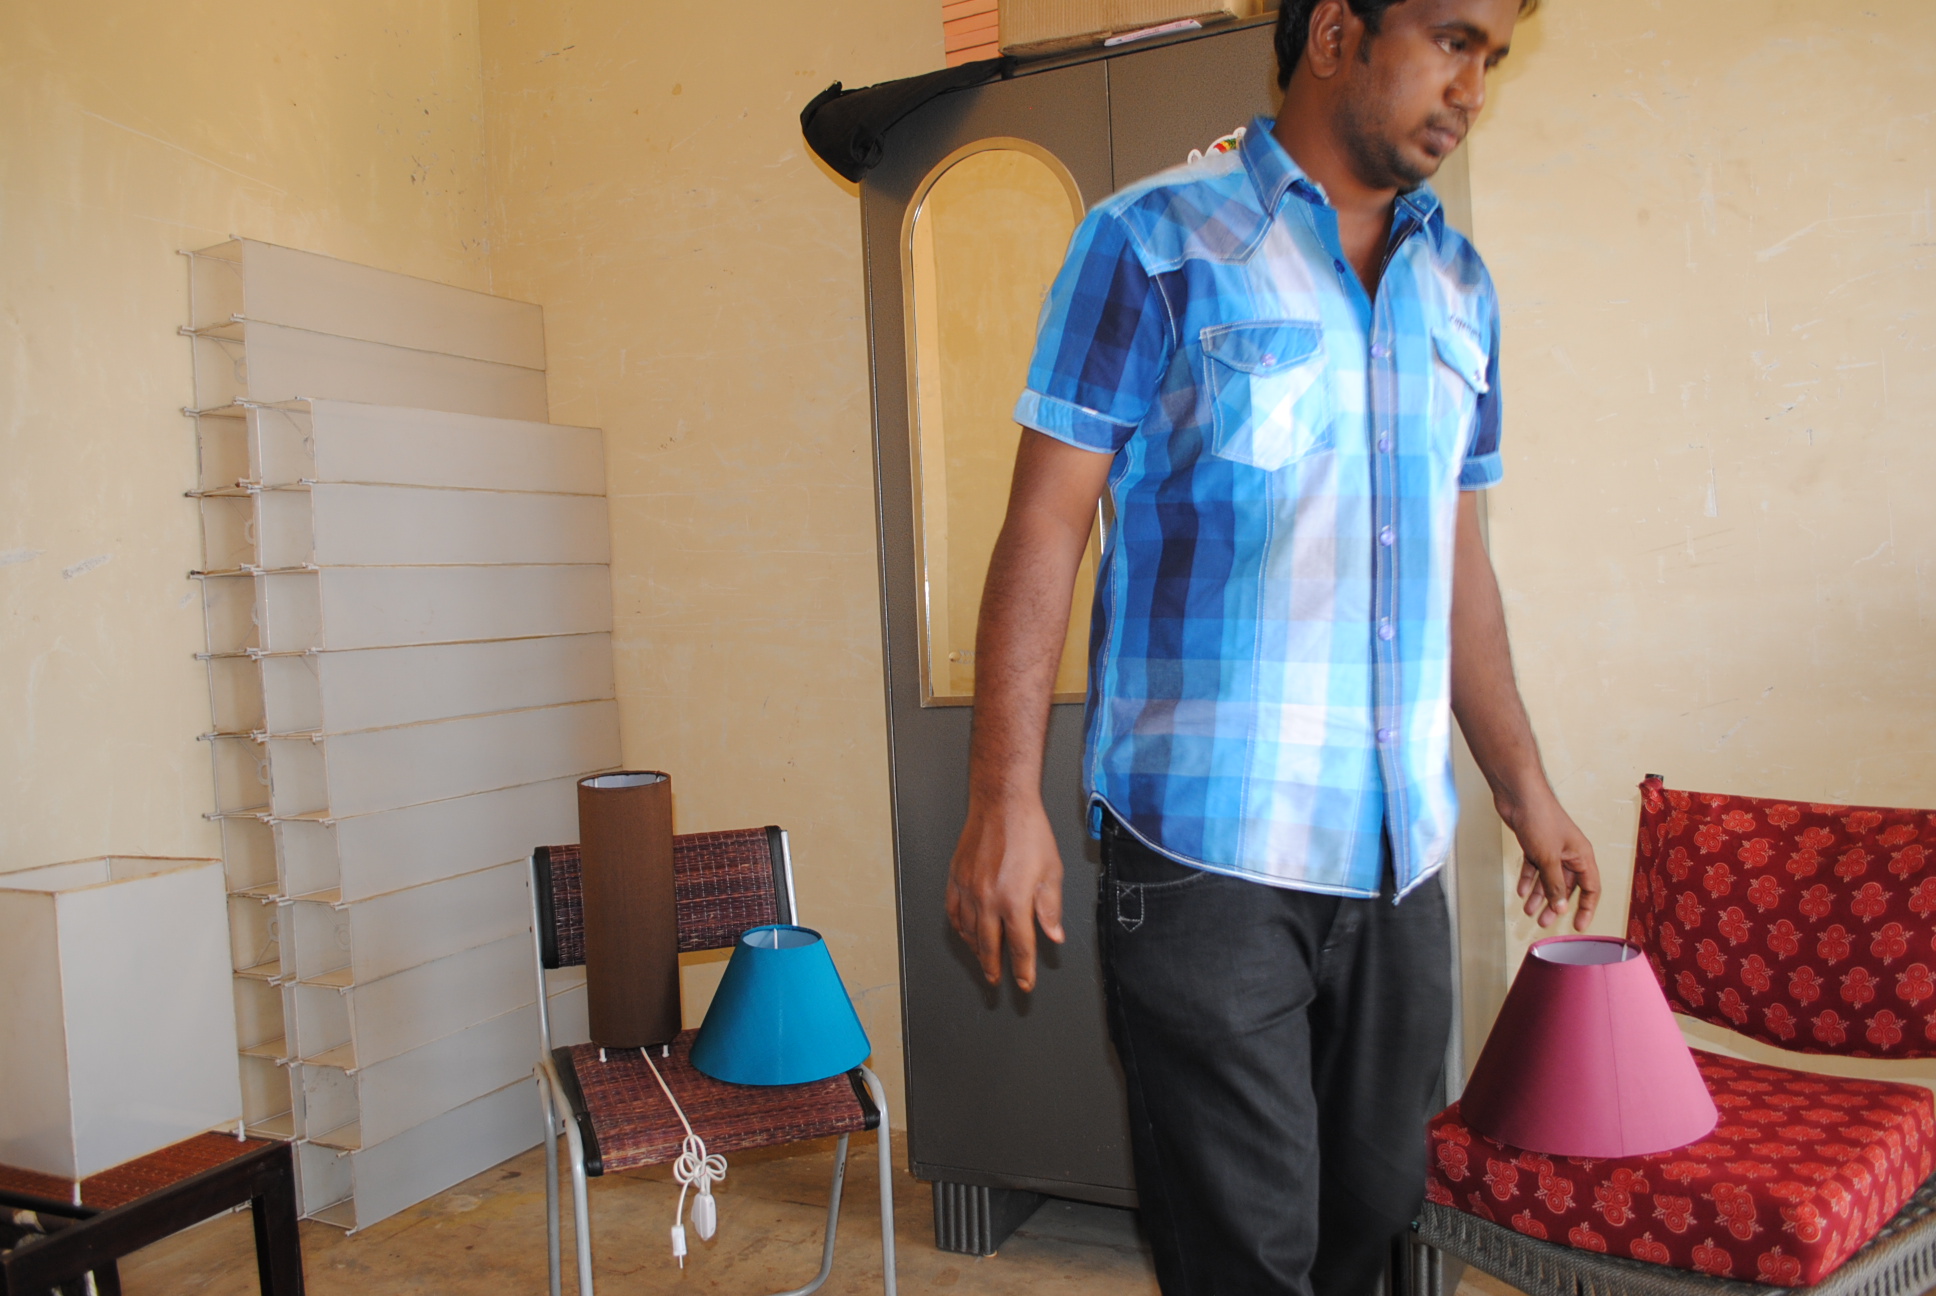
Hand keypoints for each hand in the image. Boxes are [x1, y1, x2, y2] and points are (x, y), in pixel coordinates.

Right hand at [945, 795, 1065, 991]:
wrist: (1002, 804)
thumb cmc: (1029, 832)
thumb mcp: (1052, 872)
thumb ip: (1050, 908)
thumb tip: (1053, 935)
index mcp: (1014, 900)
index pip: (1019, 946)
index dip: (1023, 969)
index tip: (1025, 983)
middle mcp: (988, 899)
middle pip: (989, 946)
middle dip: (995, 968)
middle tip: (997, 981)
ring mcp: (968, 889)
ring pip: (968, 932)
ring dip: (976, 951)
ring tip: (984, 961)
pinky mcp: (956, 878)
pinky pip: (953, 912)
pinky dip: (959, 928)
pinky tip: (965, 933)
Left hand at [1502, 790, 1600, 930]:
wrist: (1519, 795)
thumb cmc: (1540, 819)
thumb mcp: (1548, 858)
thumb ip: (1554, 884)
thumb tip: (1561, 908)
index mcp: (1582, 856)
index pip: (1591, 888)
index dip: (1587, 908)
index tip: (1578, 925)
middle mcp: (1569, 853)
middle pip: (1566, 886)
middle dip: (1555, 904)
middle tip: (1544, 921)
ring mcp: (1552, 848)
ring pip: (1548, 878)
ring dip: (1539, 895)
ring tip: (1529, 911)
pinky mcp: (1535, 844)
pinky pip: (1535, 867)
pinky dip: (1529, 879)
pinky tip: (1522, 891)